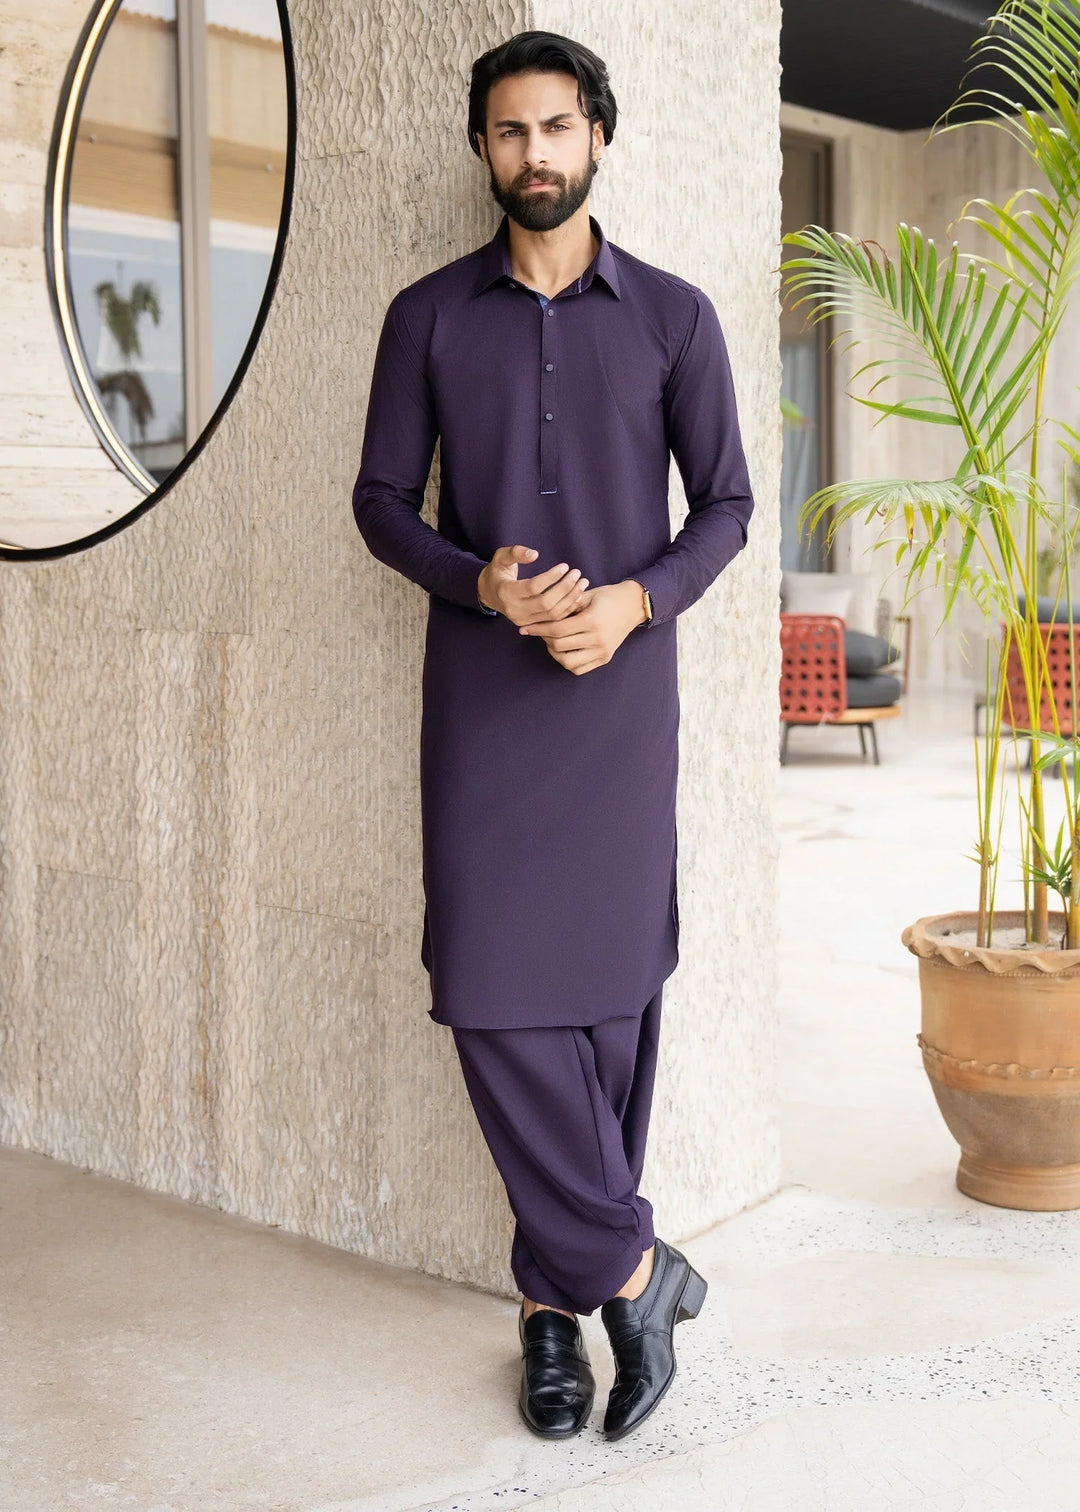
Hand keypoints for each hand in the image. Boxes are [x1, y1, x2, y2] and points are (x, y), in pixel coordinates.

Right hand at [478, 545, 588, 625]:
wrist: (489, 594)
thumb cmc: (498, 571)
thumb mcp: (500, 557)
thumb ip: (515, 552)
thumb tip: (534, 554)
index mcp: (506, 592)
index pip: (533, 587)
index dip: (551, 577)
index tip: (565, 566)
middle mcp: (514, 610)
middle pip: (546, 603)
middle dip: (564, 588)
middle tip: (576, 573)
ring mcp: (523, 620)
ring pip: (552, 614)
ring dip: (570, 599)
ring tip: (582, 583)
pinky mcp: (531, 625)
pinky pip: (554, 620)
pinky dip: (567, 608)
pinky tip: (577, 594)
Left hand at [518, 581, 645, 674]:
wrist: (633, 605)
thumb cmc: (608, 596)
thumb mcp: (585, 595)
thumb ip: (565, 606)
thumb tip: (540, 614)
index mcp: (591, 621)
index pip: (557, 629)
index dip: (538, 629)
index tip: (525, 628)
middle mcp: (597, 639)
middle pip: (559, 646)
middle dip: (544, 639)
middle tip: (539, 631)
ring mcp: (602, 651)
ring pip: (568, 662)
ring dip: (555, 653)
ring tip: (552, 642)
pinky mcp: (605, 658)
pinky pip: (580, 669)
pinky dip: (568, 662)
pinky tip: (564, 651)